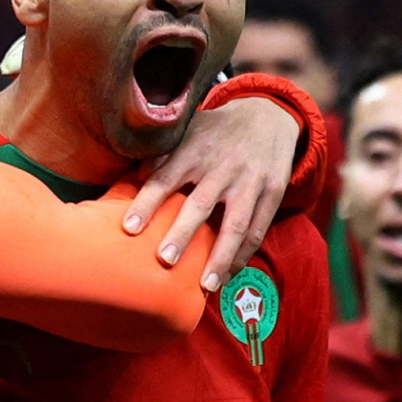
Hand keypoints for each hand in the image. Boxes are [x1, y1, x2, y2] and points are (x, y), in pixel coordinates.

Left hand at [123, 98, 298, 290]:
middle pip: (200, 203)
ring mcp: (250, 182)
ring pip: (236, 224)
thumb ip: (161, 154)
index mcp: (194, 149)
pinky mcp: (272, 193)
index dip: (146, 203)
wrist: (267, 115)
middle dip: (182, 233)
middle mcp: (222, 167)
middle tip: (164, 259)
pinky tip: (228, 275)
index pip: (164, 178)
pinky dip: (243, 255)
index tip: (128, 228)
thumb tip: (129, 179)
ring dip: (220, 256)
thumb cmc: (215, 131)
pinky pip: (258, 229)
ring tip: (206, 286)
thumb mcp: (187, 131)